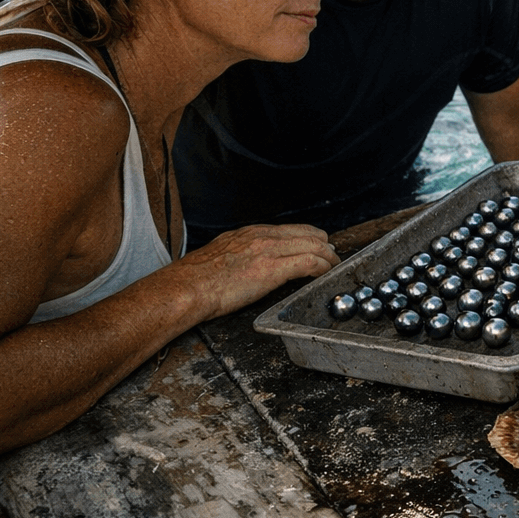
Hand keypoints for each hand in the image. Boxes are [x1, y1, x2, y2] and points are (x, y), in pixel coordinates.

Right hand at [172, 224, 337, 319]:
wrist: (185, 288)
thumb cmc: (197, 278)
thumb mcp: (223, 253)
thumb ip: (243, 252)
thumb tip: (253, 261)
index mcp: (251, 233)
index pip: (293, 229)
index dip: (312, 238)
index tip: (319, 247)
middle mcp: (262, 237)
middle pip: (309, 234)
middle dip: (326, 246)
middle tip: (332, 258)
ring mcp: (268, 251)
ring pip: (313, 246)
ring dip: (328, 258)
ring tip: (333, 267)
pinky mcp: (271, 270)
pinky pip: (308, 263)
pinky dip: (322, 267)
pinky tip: (324, 274)